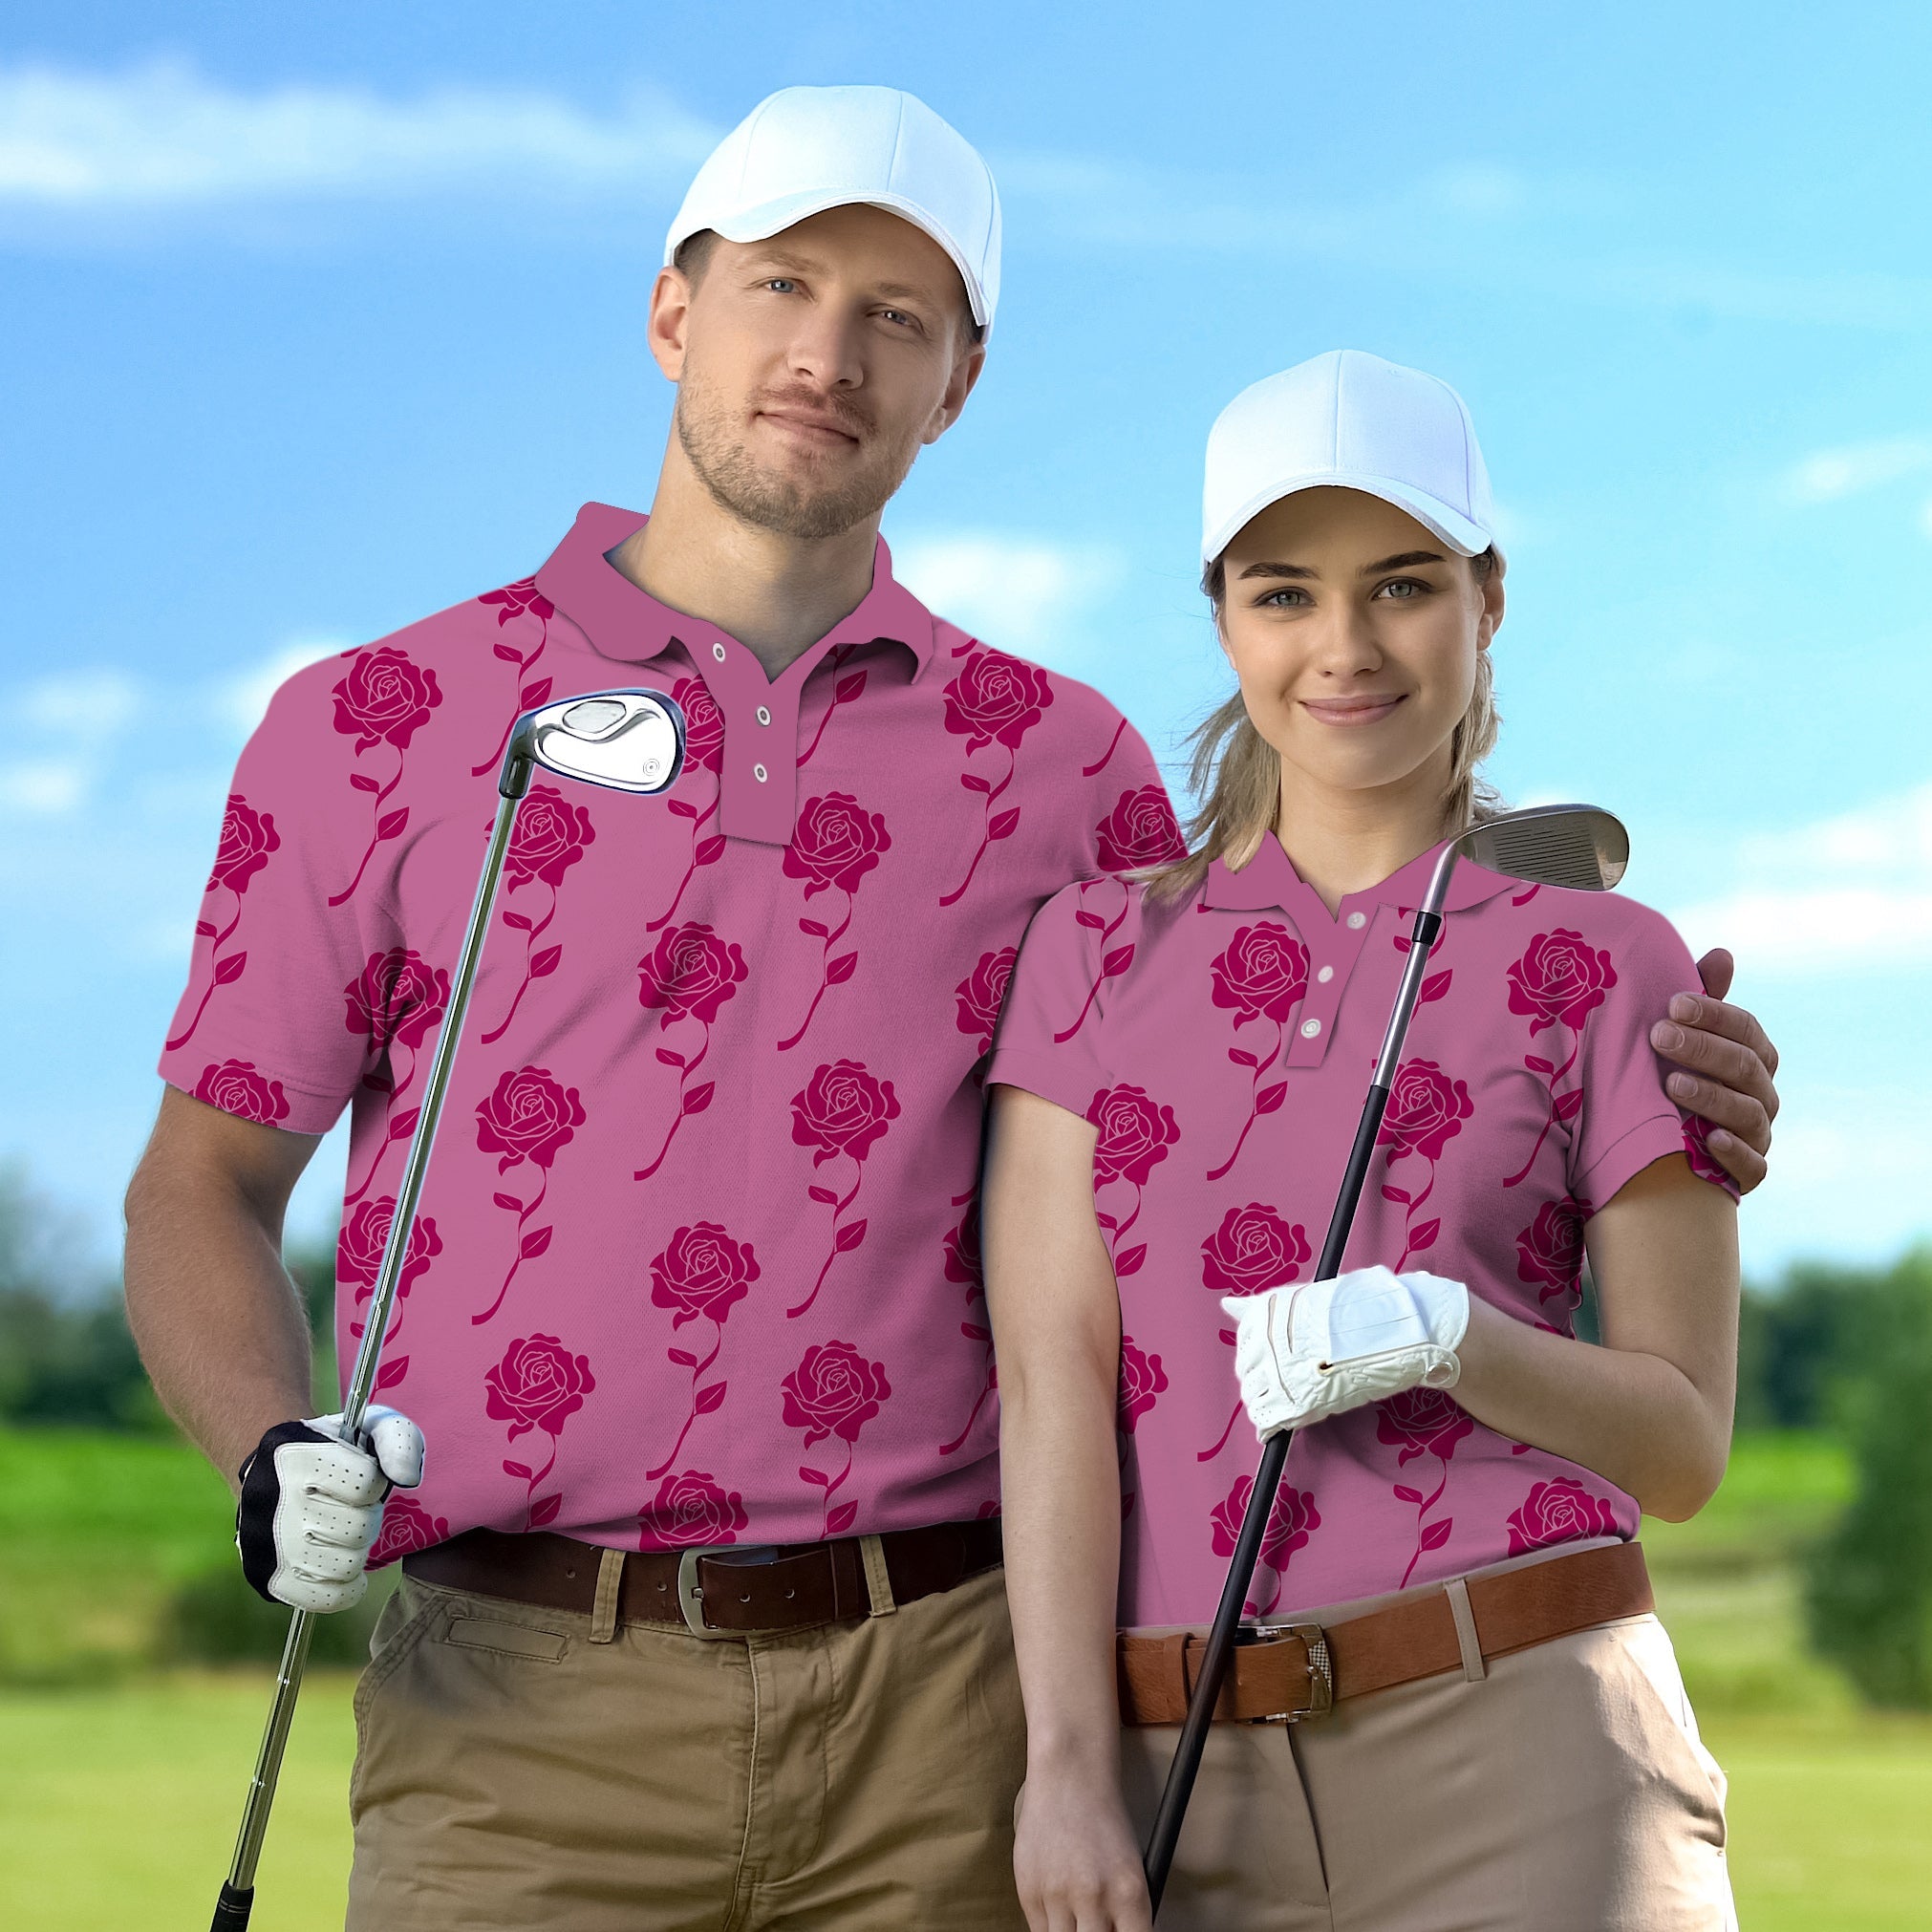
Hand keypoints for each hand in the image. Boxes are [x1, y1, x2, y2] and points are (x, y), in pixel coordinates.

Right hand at [235, 1406, 424, 1611]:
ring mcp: (267, 1546)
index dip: (375, 1482)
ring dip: (356, 1551)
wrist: (271, 1470)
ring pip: (345, 1566)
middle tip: (353, 1509)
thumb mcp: (370, 1427)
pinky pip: (326, 1599)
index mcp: (298, 1458)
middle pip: (358, 1529)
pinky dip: (345, 1587)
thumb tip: (407, 1479)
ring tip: (343, 1534)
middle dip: (367, 1517)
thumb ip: (400, 1441)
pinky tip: (342, 1564)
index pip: (366, 1484)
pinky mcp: (268, 1579)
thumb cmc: (333, 1449)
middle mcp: (275, 1503)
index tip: (362, 1478)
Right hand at [1014, 1767, 1152, 1931]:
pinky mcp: (1028, 1891)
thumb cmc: (1104, 1821)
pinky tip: (1060, 1908)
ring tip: (1078, 1916)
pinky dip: (1052, 1927)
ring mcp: (1057, 1895)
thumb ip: (1126, 1912)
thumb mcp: (1131, 1868)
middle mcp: (1094, 1897)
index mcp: (1129, 1892)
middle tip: (1096, 1925)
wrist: (1068, 1778)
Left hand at [1226, 1266, 1468, 1439]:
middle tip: (1291, 1382)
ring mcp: (1280, 1373)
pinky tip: (1275, 1428)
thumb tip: (1225, 1304)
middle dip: (1263, 1381)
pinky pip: (1267, 1420)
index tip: (1279, 1362)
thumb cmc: (1357, 1312)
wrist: (1396, 1330)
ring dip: (1266, 1403)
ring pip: (1254, 1398)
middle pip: (1248, 1372)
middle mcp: (1266, 1341)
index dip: (1262, 1358)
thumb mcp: (1304, 1300)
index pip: (1246, 1345)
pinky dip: (1269, 1426)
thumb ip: (1263, 1309)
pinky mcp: (1297, 1401)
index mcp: (1267, 1313)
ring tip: (1291, 1402)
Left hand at [1649, 948, 1778, 1193]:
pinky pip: (1753, 1167)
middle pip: (1745, 1067)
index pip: (1746, 1029)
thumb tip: (1723, 954)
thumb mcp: (1683, 1037)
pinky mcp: (1748, 1173)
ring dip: (1712, 1097)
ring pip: (1748, 1113)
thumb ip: (1702, 1000)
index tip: (1672, 1003)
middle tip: (1658, 1036)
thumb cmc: (1674, 1075)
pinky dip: (1735, 1153)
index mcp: (1753, 1056)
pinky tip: (1708, 1139)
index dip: (1713, 1014)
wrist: (1665, 1145)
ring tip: (1672, 1084)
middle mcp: (1762, 1094)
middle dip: (1703, 1049)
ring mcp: (1758, 1134)